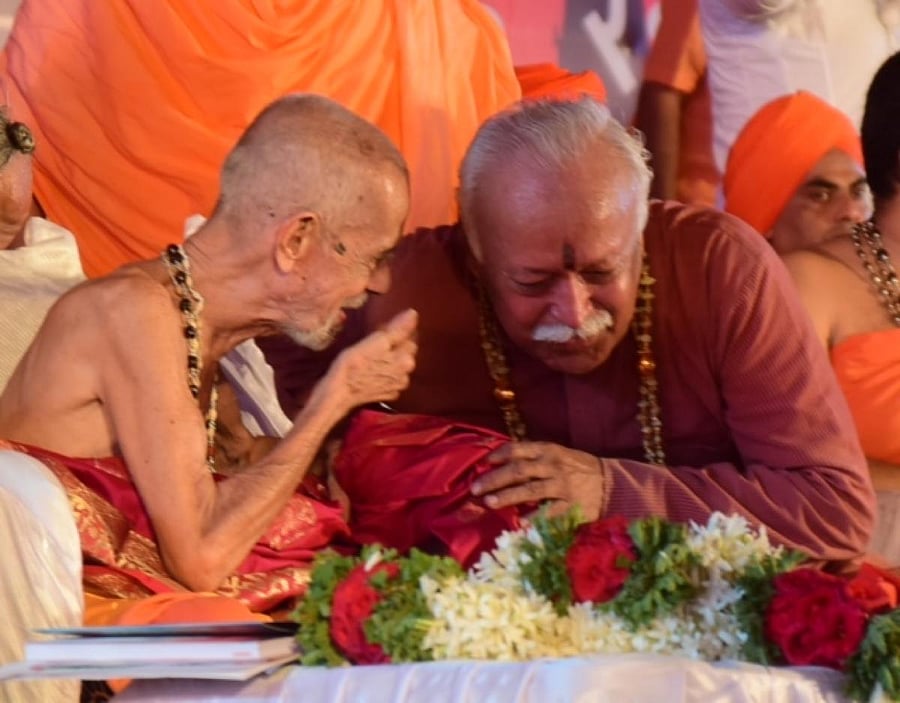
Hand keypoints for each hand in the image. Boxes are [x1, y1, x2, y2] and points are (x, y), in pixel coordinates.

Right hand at [325, 308, 417, 411]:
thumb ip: (398, 328)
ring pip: (397, 365)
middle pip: (405, 352)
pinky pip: (390, 377)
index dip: (395, 331)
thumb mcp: (376, 340)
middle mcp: (407, 375)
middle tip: (373, 342)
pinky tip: (372, 370)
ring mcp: (397, 387)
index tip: (380, 330)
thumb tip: (414, 313)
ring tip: (371, 356)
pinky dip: (384, 371)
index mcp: (407, 360)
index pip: (410, 338)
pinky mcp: (387, 394)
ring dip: (389, 359)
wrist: (339, 391)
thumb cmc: (355, 363)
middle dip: (394, 345)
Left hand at [471, 441, 605, 520]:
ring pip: (531, 490)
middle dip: (494, 479)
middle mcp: (553, 466)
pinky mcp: (572, 505)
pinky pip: (549, 513)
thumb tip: (501, 465)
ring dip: (508, 496)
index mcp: (549, 451)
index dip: (499, 455)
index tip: (484, 463)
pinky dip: (533, 518)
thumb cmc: (577, 467)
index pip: (518, 449)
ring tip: (489, 503)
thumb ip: (534, 458)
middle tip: (475, 489)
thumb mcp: (558, 455)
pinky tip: (519, 523)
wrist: (611, 482)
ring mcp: (563, 486)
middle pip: (518, 470)